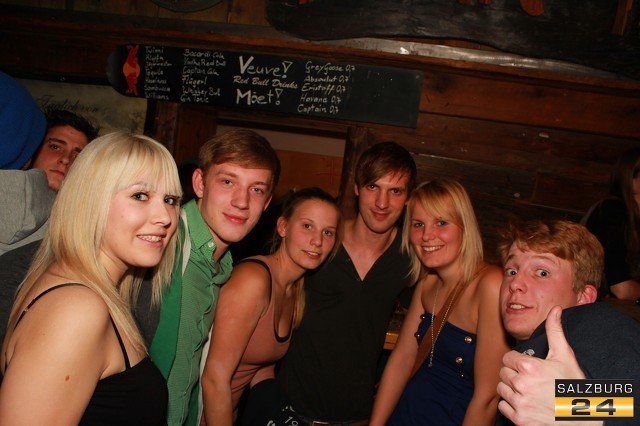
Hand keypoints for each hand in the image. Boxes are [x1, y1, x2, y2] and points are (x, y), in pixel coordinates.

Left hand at [497, 306, 587, 424]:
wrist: (582, 418)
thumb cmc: (574, 386)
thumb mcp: (565, 356)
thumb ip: (555, 332)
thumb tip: (555, 310)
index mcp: (530, 367)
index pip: (507, 358)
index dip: (517, 361)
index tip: (527, 366)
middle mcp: (522, 384)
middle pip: (503, 373)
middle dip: (513, 374)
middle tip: (529, 379)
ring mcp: (520, 403)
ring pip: (501, 389)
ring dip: (511, 389)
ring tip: (527, 390)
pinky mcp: (519, 419)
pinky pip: (503, 406)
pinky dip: (511, 405)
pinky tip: (525, 402)